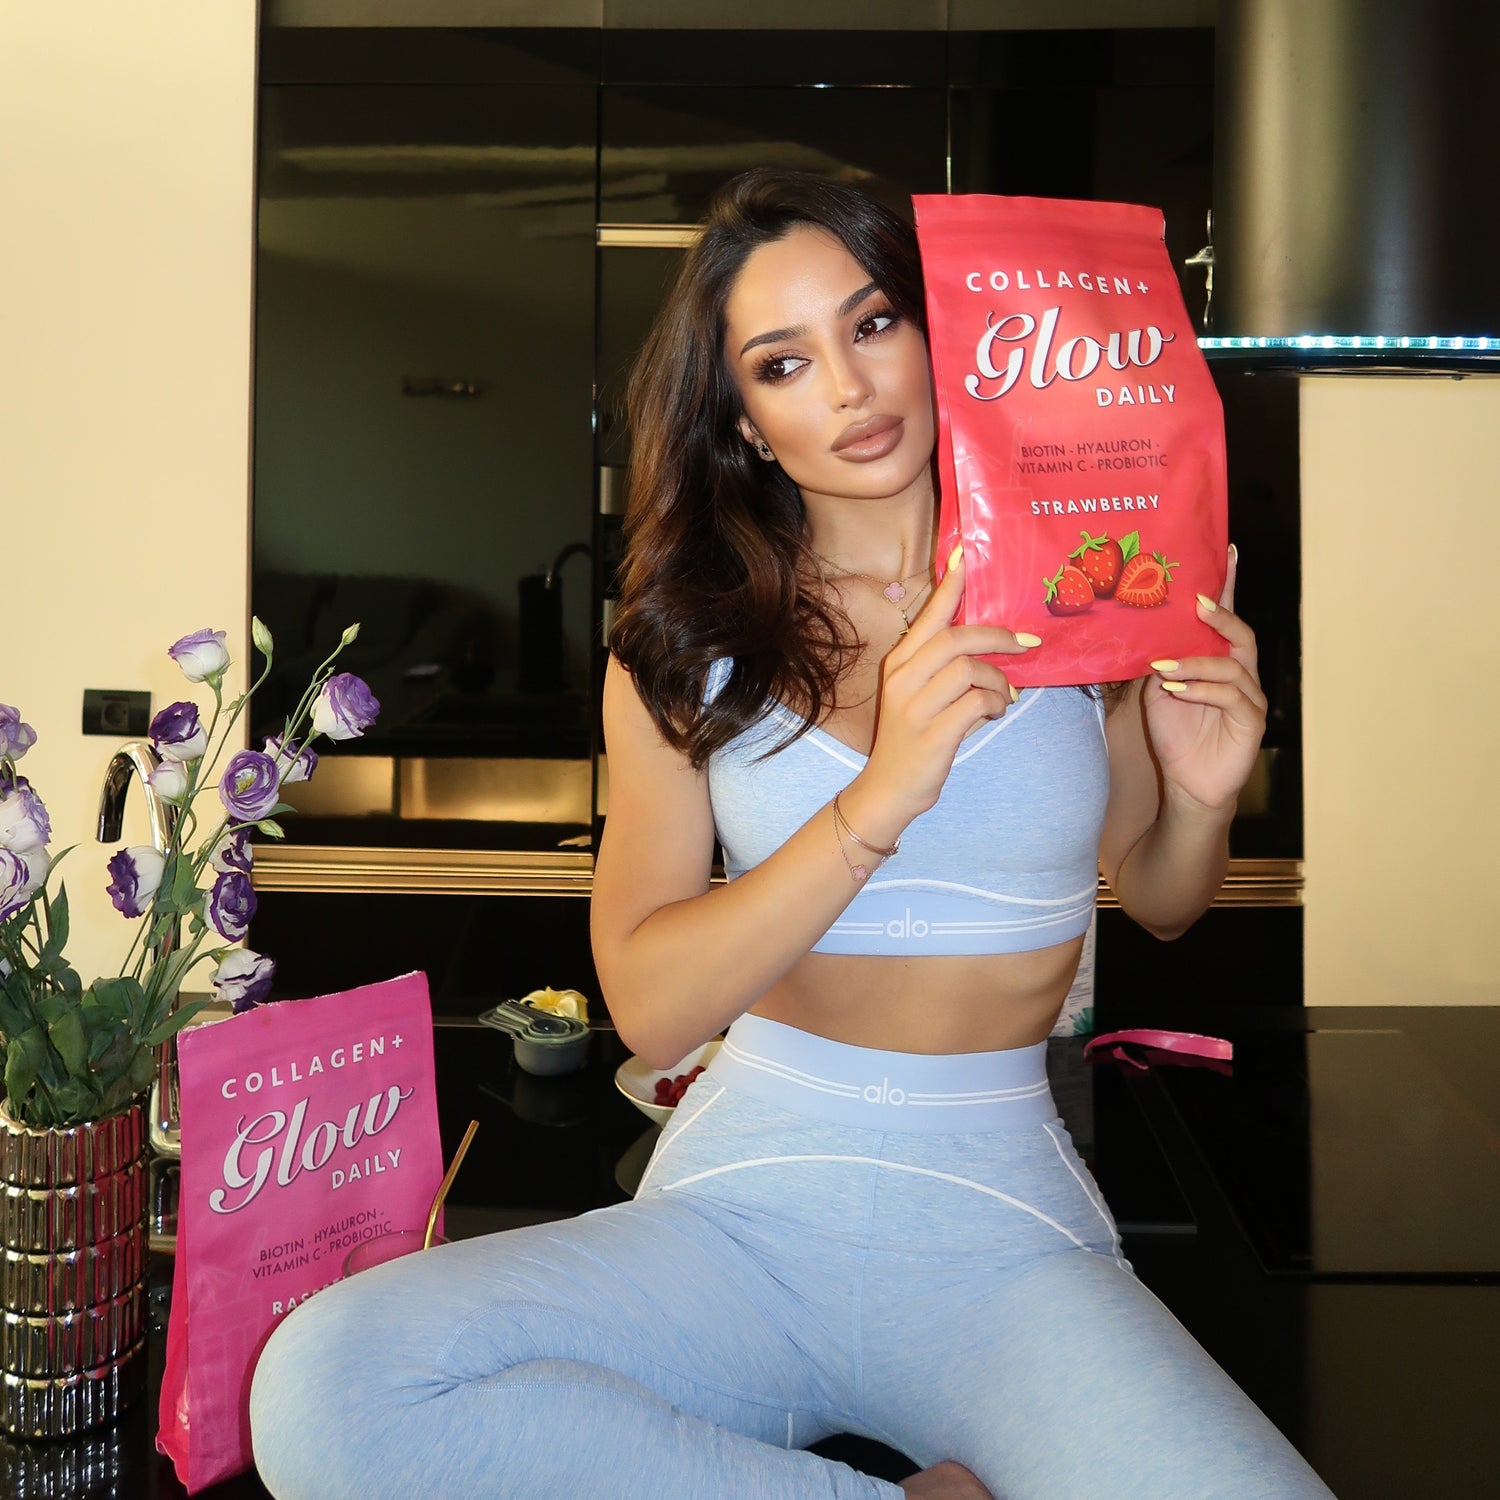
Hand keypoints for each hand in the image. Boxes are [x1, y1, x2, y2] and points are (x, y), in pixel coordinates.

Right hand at [853, 546, 1035, 832]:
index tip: (965, 554)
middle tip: (1026, 642)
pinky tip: (995, 714)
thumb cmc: (911, 738)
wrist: (888, 789)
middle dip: (997, 636)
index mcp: (899, 663)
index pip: (928, 616)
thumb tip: (992, 646)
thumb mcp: (918, 695)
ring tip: (1004, 695)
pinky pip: (977, 703)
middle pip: (954, 638)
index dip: (949, 586)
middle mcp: (902, 679)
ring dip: (998, 680)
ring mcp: (915, 707)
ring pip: (969, 669)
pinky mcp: (933, 733)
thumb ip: (943, 668)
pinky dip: (995, 705)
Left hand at [1143, 546, 1266, 813]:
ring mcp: (1250, 697)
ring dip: (1196, 662)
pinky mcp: (1252, 722)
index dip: (1229, 587)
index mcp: (1220, 661)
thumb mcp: (1157, 692)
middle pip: (1241, 635)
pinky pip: (1231, 696)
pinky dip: (1202, 689)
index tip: (1227, 553)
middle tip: (1196, 604)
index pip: (1226, 619)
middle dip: (1221, 616)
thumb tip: (1141, 629)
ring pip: (1232, 666)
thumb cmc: (1176, 735)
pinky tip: (1178, 690)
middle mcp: (1241, 674)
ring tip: (1165, 666)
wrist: (1187, 784)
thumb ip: (1157, 660)